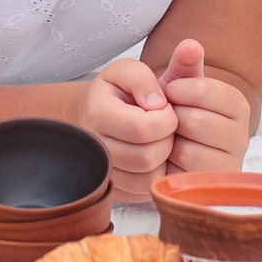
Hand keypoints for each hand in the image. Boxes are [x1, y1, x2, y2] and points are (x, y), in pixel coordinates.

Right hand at [74, 57, 180, 199]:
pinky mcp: (114, 188)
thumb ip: (141, 77)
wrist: (94, 114)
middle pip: (146, 157)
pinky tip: (154, 153)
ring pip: (147, 178)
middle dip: (167, 139)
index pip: (142, 128)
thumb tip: (157, 103)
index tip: (165, 108)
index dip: (166, 118)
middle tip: (164, 124)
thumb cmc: (115, 92)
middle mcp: (95, 147)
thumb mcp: (125, 71)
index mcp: (97, 113)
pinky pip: (144, 191)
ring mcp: (103, 171)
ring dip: (163, 158)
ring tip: (158, 139)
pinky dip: (157, 173)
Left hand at [159, 38, 251, 174]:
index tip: (169, 93)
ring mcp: (230, 164)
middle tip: (167, 119)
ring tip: (170, 138)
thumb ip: (184, 64)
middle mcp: (242, 136)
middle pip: (195, 121)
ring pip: (188, 149)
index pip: (206, 90)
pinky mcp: (214, 187)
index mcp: (238, 105)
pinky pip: (183, 173)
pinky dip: (171, 164)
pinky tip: (170, 158)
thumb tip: (190, 44)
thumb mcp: (178, 85)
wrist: (167, 149)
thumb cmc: (176, 113)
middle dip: (172, 119)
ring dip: (170, 143)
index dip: (179, 90)